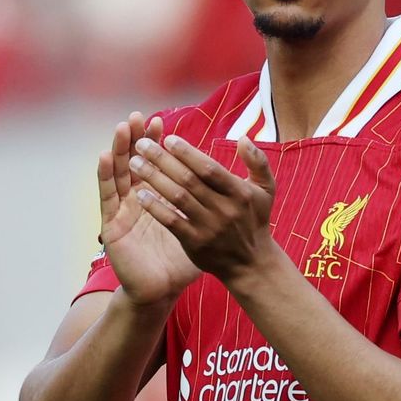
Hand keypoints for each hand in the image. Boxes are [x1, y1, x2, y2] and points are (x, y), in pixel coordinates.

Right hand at [97, 112, 199, 306]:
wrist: (162, 290)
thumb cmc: (182, 261)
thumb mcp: (204, 228)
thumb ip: (217, 206)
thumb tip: (235, 186)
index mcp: (159, 198)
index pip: (157, 164)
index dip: (158, 143)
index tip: (161, 122)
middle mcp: (137, 199)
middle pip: (134, 162)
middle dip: (137, 138)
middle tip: (137, 116)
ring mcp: (122, 211)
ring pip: (118, 173)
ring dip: (118, 148)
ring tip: (121, 126)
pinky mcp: (111, 225)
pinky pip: (107, 196)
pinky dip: (104, 175)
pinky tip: (103, 156)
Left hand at [128, 133, 280, 283]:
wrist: (250, 263)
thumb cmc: (254, 219)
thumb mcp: (265, 189)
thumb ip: (257, 161)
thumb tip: (243, 138)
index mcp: (239, 192)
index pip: (209, 168)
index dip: (187, 153)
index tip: (167, 139)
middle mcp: (224, 209)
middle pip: (188, 180)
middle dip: (163, 160)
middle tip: (142, 144)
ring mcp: (209, 227)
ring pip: (177, 198)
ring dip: (154, 178)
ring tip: (135, 163)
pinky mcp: (195, 243)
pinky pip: (172, 222)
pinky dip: (155, 207)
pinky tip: (140, 194)